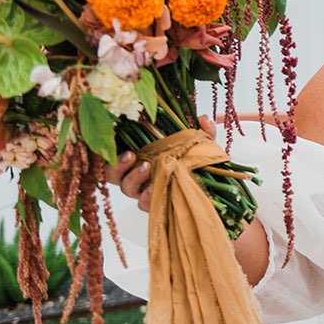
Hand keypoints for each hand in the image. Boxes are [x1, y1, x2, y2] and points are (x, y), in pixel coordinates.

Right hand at [103, 116, 217, 213]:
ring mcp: (143, 191)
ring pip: (126, 188)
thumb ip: (201, 132)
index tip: (117, 140)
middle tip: (131, 155)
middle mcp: (137, 176)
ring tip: (146, 167)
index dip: (111, 149)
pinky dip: (147, 196)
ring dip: (133, 178)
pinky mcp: (154, 204)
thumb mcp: (200, 145)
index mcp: (140, 158)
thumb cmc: (196, 163)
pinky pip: (143, 203)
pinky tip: (155, 187)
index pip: (115, 155)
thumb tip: (203, 118)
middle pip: (113, 174)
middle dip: (118, 165)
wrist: (211, 190)